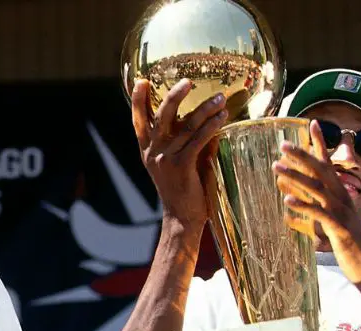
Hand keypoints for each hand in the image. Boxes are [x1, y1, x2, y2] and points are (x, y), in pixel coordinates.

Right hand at [131, 78, 228, 228]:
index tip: (141, 81)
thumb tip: (208, 119)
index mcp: (147, 151)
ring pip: (184, 126)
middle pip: (160, 117)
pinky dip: (211, 126)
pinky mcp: (181, 167)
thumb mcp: (179, 163)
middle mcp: (152, 153)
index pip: (138, 121)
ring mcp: (165, 160)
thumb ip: (189, 142)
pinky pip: (198, 140)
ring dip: (204, 109)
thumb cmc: (184, 191)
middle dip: (173, 96)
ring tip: (220, 97)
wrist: (182, 219)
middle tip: (186, 81)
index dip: (137, 101)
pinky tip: (223, 117)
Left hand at [274, 120, 360, 285]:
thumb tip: (285, 194)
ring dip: (295, 177)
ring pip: (316, 189)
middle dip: (302, 156)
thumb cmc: (343, 239)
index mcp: (339, 191)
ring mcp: (340, 211)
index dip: (320, 143)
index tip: (311, 123)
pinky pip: (319, 214)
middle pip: (321, 170)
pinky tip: (286, 201)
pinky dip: (303, 206)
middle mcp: (341, 196)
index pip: (328, 162)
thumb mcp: (324, 218)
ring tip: (275, 169)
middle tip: (282, 144)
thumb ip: (307, 204)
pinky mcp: (338, 227)